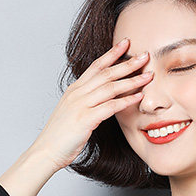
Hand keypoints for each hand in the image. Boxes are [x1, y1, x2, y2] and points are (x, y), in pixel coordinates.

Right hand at [30, 37, 151, 172]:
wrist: (46, 151)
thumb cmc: (60, 136)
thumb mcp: (72, 112)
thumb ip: (86, 103)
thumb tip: (101, 101)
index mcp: (74, 90)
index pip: (96, 66)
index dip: (112, 53)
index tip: (126, 44)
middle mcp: (77, 93)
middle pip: (106, 73)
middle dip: (128, 63)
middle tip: (145, 55)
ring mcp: (81, 105)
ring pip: (110, 87)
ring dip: (132, 81)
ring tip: (148, 76)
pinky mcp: (85, 119)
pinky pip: (110, 106)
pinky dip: (126, 100)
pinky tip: (139, 97)